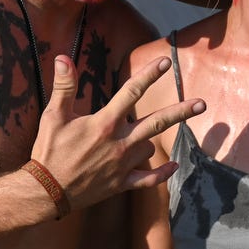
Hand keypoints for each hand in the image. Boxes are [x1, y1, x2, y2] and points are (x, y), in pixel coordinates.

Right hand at [32, 55, 203, 210]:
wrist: (46, 191)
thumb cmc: (49, 151)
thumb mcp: (53, 115)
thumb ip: (64, 86)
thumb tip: (62, 57)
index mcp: (104, 123)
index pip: (131, 92)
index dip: (149, 75)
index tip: (165, 62)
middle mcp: (119, 142)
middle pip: (157, 122)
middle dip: (181, 111)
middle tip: (202, 104)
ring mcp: (123, 165)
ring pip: (150, 147)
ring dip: (152, 139)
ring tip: (144, 135)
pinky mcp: (122, 184)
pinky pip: (149, 180)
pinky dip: (163, 174)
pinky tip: (174, 166)